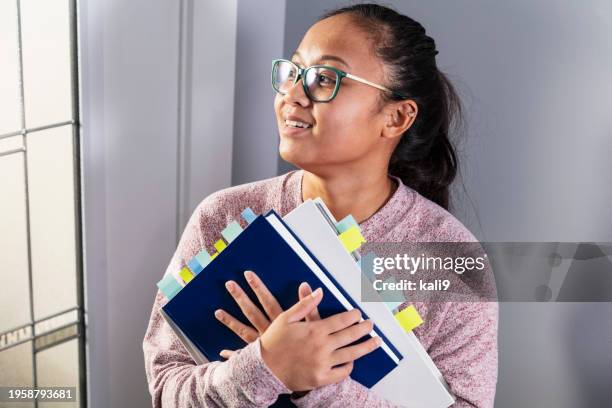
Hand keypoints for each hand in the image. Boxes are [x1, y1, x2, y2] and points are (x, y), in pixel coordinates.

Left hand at [214, 270, 319, 357]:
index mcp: (280, 324)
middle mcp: (268, 333)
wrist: (307, 376)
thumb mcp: (313, 325)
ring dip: (230, 321)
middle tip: (229, 285)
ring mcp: (262, 346)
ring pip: (243, 331)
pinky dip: (232, 354)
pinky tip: (222, 352)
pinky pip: (243, 356)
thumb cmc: (310, 351)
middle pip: (251, 312)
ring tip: (217, 312)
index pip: (266, 300)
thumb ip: (309, 305)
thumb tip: (306, 286)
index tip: (248, 275)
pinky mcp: (260, 360)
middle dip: (240, 297)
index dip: (258, 287)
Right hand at [259, 289, 380, 391]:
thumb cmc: (273, 342)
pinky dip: (350, 366)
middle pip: (351, 335)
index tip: (359, 313)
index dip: (354, 316)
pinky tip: (353, 360)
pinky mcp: (321, 378)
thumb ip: (305, 304)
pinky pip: (342, 372)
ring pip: (352, 354)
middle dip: (364, 328)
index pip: (342, 320)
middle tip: (371, 324)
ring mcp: (323, 364)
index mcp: (315, 330)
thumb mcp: (286, 318)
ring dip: (366, 347)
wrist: (263, 369)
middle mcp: (322, 347)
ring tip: (376, 342)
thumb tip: (319, 290)